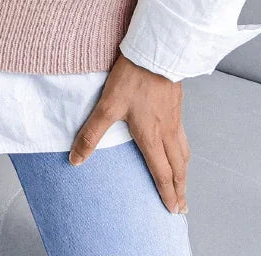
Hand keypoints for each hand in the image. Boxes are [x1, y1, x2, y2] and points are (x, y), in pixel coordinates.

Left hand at [69, 51, 189, 214]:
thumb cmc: (133, 77)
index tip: (171, 210)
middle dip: (180, 189)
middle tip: (182, 206)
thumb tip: (76, 160)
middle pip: (178, 167)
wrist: (156, 51)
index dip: (167, 193)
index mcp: (151, 137)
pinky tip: (178, 145)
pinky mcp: (176, 105)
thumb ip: (92, 134)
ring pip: (184, 152)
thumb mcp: (107, 106)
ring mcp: (174, 118)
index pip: (162, 173)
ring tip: (182, 181)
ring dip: (184, 171)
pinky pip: (183, 136)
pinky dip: (184, 151)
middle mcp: (167, 131)